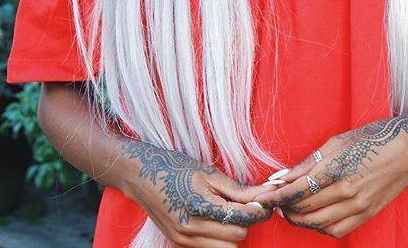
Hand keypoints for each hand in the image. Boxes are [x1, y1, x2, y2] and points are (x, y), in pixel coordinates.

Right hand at [120, 138, 272, 245]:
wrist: (141, 176)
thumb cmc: (176, 168)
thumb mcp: (208, 173)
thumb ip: (237, 189)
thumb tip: (263, 194)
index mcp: (199, 206)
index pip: (241, 218)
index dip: (259, 211)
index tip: (266, 201)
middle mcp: (190, 229)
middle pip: (237, 237)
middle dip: (247, 221)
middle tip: (248, 204)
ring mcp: (184, 240)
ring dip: (234, 232)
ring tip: (231, 211)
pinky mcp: (180, 244)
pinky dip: (220, 237)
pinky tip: (217, 219)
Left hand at [250, 114, 407, 237]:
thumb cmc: (372, 138)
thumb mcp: (337, 142)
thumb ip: (308, 163)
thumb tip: (281, 176)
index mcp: (338, 168)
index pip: (298, 189)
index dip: (276, 196)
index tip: (261, 197)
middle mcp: (347, 191)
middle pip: (305, 209)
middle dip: (284, 207)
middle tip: (273, 200)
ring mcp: (358, 206)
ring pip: (318, 224)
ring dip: (299, 219)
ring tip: (289, 209)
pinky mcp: (367, 214)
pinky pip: (337, 230)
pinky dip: (320, 227)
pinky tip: (313, 216)